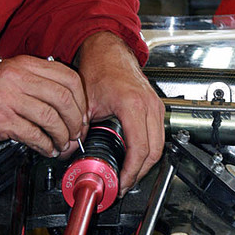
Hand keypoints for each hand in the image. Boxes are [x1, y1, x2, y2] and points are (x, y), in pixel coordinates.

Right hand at [0, 55, 87, 156]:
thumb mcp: (8, 76)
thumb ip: (36, 82)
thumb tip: (68, 102)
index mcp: (24, 65)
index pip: (68, 77)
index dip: (81, 99)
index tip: (83, 114)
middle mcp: (18, 77)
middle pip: (64, 98)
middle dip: (76, 120)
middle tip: (76, 133)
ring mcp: (9, 97)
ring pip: (51, 117)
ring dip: (62, 136)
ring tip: (62, 144)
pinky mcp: (0, 119)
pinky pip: (34, 134)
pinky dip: (45, 145)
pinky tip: (46, 149)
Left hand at [75, 32, 164, 195]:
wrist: (108, 50)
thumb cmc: (100, 67)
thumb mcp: (86, 102)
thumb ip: (81, 128)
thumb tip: (75, 150)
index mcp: (133, 105)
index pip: (139, 150)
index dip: (130, 172)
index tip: (119, 183)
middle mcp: (149, 106)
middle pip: (154, 152)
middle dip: (139, 173)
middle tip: (123, 185)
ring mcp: (156, 105)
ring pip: (160, 145)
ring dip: (146, 163)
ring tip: (128, 175)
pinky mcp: (156, 106)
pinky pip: (158, 135)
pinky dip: (149, 150)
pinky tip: (135, 157)